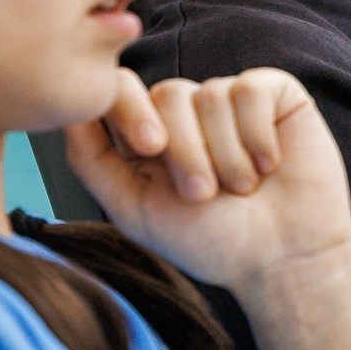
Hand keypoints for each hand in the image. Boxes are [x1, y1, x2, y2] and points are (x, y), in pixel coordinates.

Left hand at [64, 67, 350, 297]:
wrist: (284, 259)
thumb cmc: (212, 242)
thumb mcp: (135, 209)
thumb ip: (91, 159)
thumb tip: (66, 108)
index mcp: (148, 135)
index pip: (122, 90)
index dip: (131, 109)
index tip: (151, 149)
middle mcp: (186, 112)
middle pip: (168, 94)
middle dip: (188, 151)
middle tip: (205, 195)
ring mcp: (229, 99)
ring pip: (211, 95)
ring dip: (228, 155)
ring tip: (243, 189)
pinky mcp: (272, 93)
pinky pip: (252, 90)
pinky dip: (258, 136)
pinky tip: (268, 165)